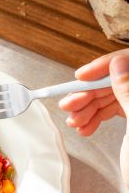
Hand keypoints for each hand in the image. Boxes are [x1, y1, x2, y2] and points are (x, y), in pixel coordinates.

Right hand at [59, 49, 128, 187]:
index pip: (128, 64)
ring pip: (111, 97)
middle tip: (70, 104)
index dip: (104, 67)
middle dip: (90, 93)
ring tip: (75, 121)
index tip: (81, 76)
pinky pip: (112, 111)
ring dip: (88, 107)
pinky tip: (84, 128)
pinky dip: (95, 118)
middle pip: (116, 81)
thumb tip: (117, 65)